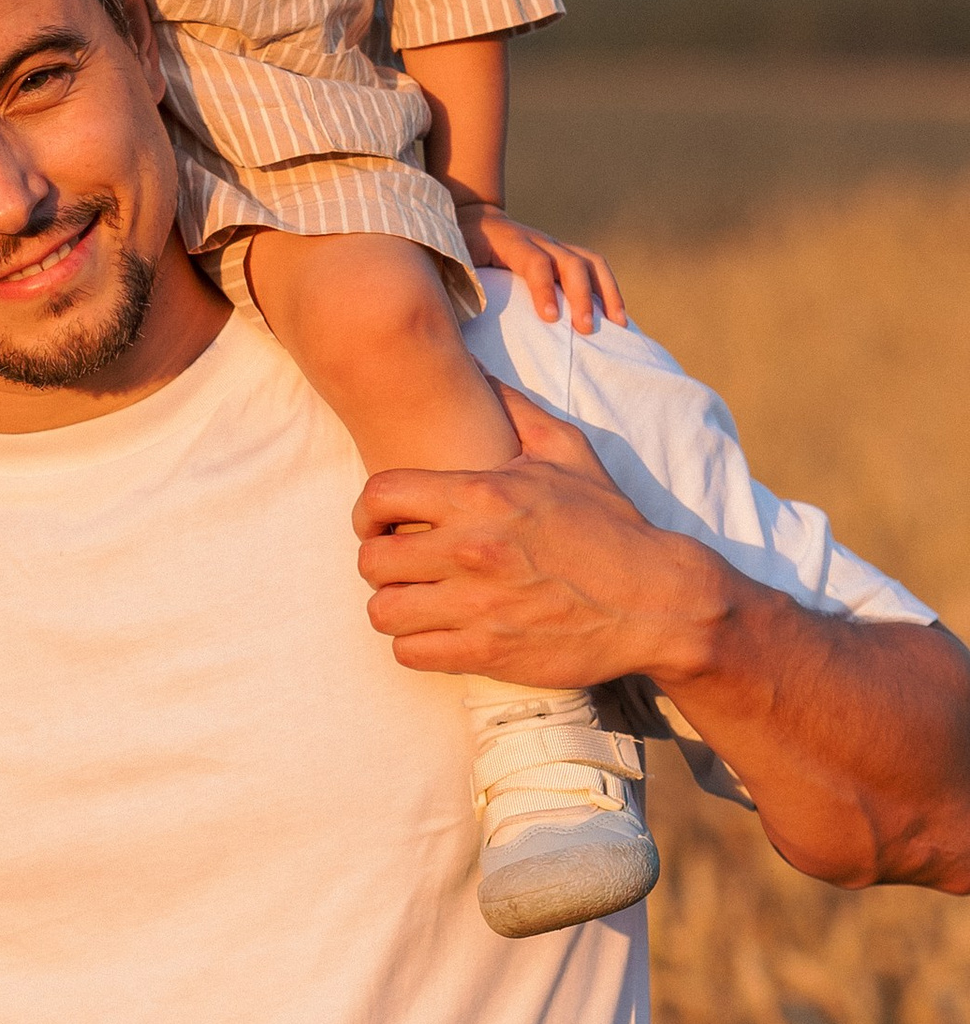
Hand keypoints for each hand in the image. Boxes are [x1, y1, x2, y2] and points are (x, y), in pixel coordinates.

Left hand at [357, 387, 722, 688]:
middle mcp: (472, 549)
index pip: (380, 494)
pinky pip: (409, 653)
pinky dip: (415, 645)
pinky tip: (437, 633)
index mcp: (482, 496)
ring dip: (393, 607)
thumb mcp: (569, 453)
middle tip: (401, 565)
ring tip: (416, 601)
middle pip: (371, 558)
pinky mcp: (486, 652)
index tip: (381, 522)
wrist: (656, 600)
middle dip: (380, 561)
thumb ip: (516, 409)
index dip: (368, 510)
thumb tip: (477, 371)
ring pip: (382, 611)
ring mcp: (477, 605)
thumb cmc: (610, 525)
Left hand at [445, 187, 627, 334]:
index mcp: (509, 241)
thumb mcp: (448, 260)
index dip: (543, 289)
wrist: (472, 216)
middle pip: (571, 262)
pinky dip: (609, 290)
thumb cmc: (456, 247)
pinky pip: (595, 267)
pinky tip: (617, 316)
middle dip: (582, 297)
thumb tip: (456, 318)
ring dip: (607, 292)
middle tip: (585, 330)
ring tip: (618, 325)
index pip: (534, 262)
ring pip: (591, 262)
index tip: (549, 318)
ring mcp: (556, 245)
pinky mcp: (564, 253)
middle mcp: (539, 240)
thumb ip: (456, 282)